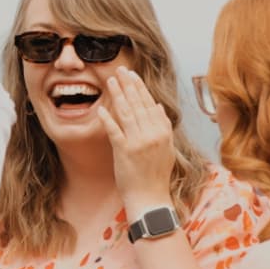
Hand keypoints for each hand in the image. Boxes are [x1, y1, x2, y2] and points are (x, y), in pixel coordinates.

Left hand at [97, 66, 176, 213]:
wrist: (151, 198)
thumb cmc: (157, 175)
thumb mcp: (167, 149)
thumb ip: (163, 126)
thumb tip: (158, 106)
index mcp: (163, 132)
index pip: (150, 104)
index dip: (140, 88)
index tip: (132, 75)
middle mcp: (153, 134)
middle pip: (138, 104)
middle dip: (128, 85)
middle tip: (120, 70)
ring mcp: (138, 142)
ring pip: (127, 113)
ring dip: (118, 95)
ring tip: (110, 81)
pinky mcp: (125, 151)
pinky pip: (114, 131)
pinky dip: (108, 118)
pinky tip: (102, 108)